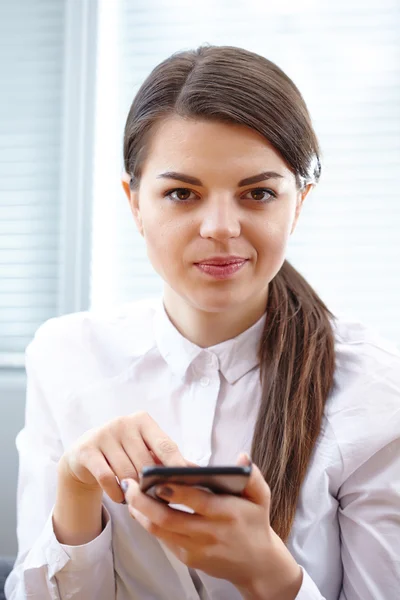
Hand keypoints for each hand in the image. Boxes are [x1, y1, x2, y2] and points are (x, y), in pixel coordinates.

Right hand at [58, 411, 190, 503]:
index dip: (177, 465)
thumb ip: (168, 460)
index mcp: (142, 421)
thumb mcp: (146, 452)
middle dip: (152, 485)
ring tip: (137, 498)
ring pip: (127, 472)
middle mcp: (123, 423)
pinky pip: (107, 478)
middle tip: (157, 499)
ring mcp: (103, 434)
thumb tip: (197, 472)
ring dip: (134, 491)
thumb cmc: (124, 454)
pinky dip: (117, 492)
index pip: (165, 445)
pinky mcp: (87, 450)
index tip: (187, 483)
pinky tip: (121, 497)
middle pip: (145, 463)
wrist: (84, 457)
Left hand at [122, 453, 302, 599]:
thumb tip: (242, 458)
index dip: (175, 491)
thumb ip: (252, 476)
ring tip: (129, 493)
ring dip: (140, 512)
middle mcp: (210, 533)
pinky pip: (163, 539)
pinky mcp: (187, 558)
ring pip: (160, 531)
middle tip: (130, 483)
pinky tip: (140, 508)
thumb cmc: (255, 522)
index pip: (197, 501)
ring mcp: (196, 548)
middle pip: (169, 518)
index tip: (157, 479)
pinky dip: (148, 523)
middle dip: (144, 501)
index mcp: (228, 513)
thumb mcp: (261, 497)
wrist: (256, 564)